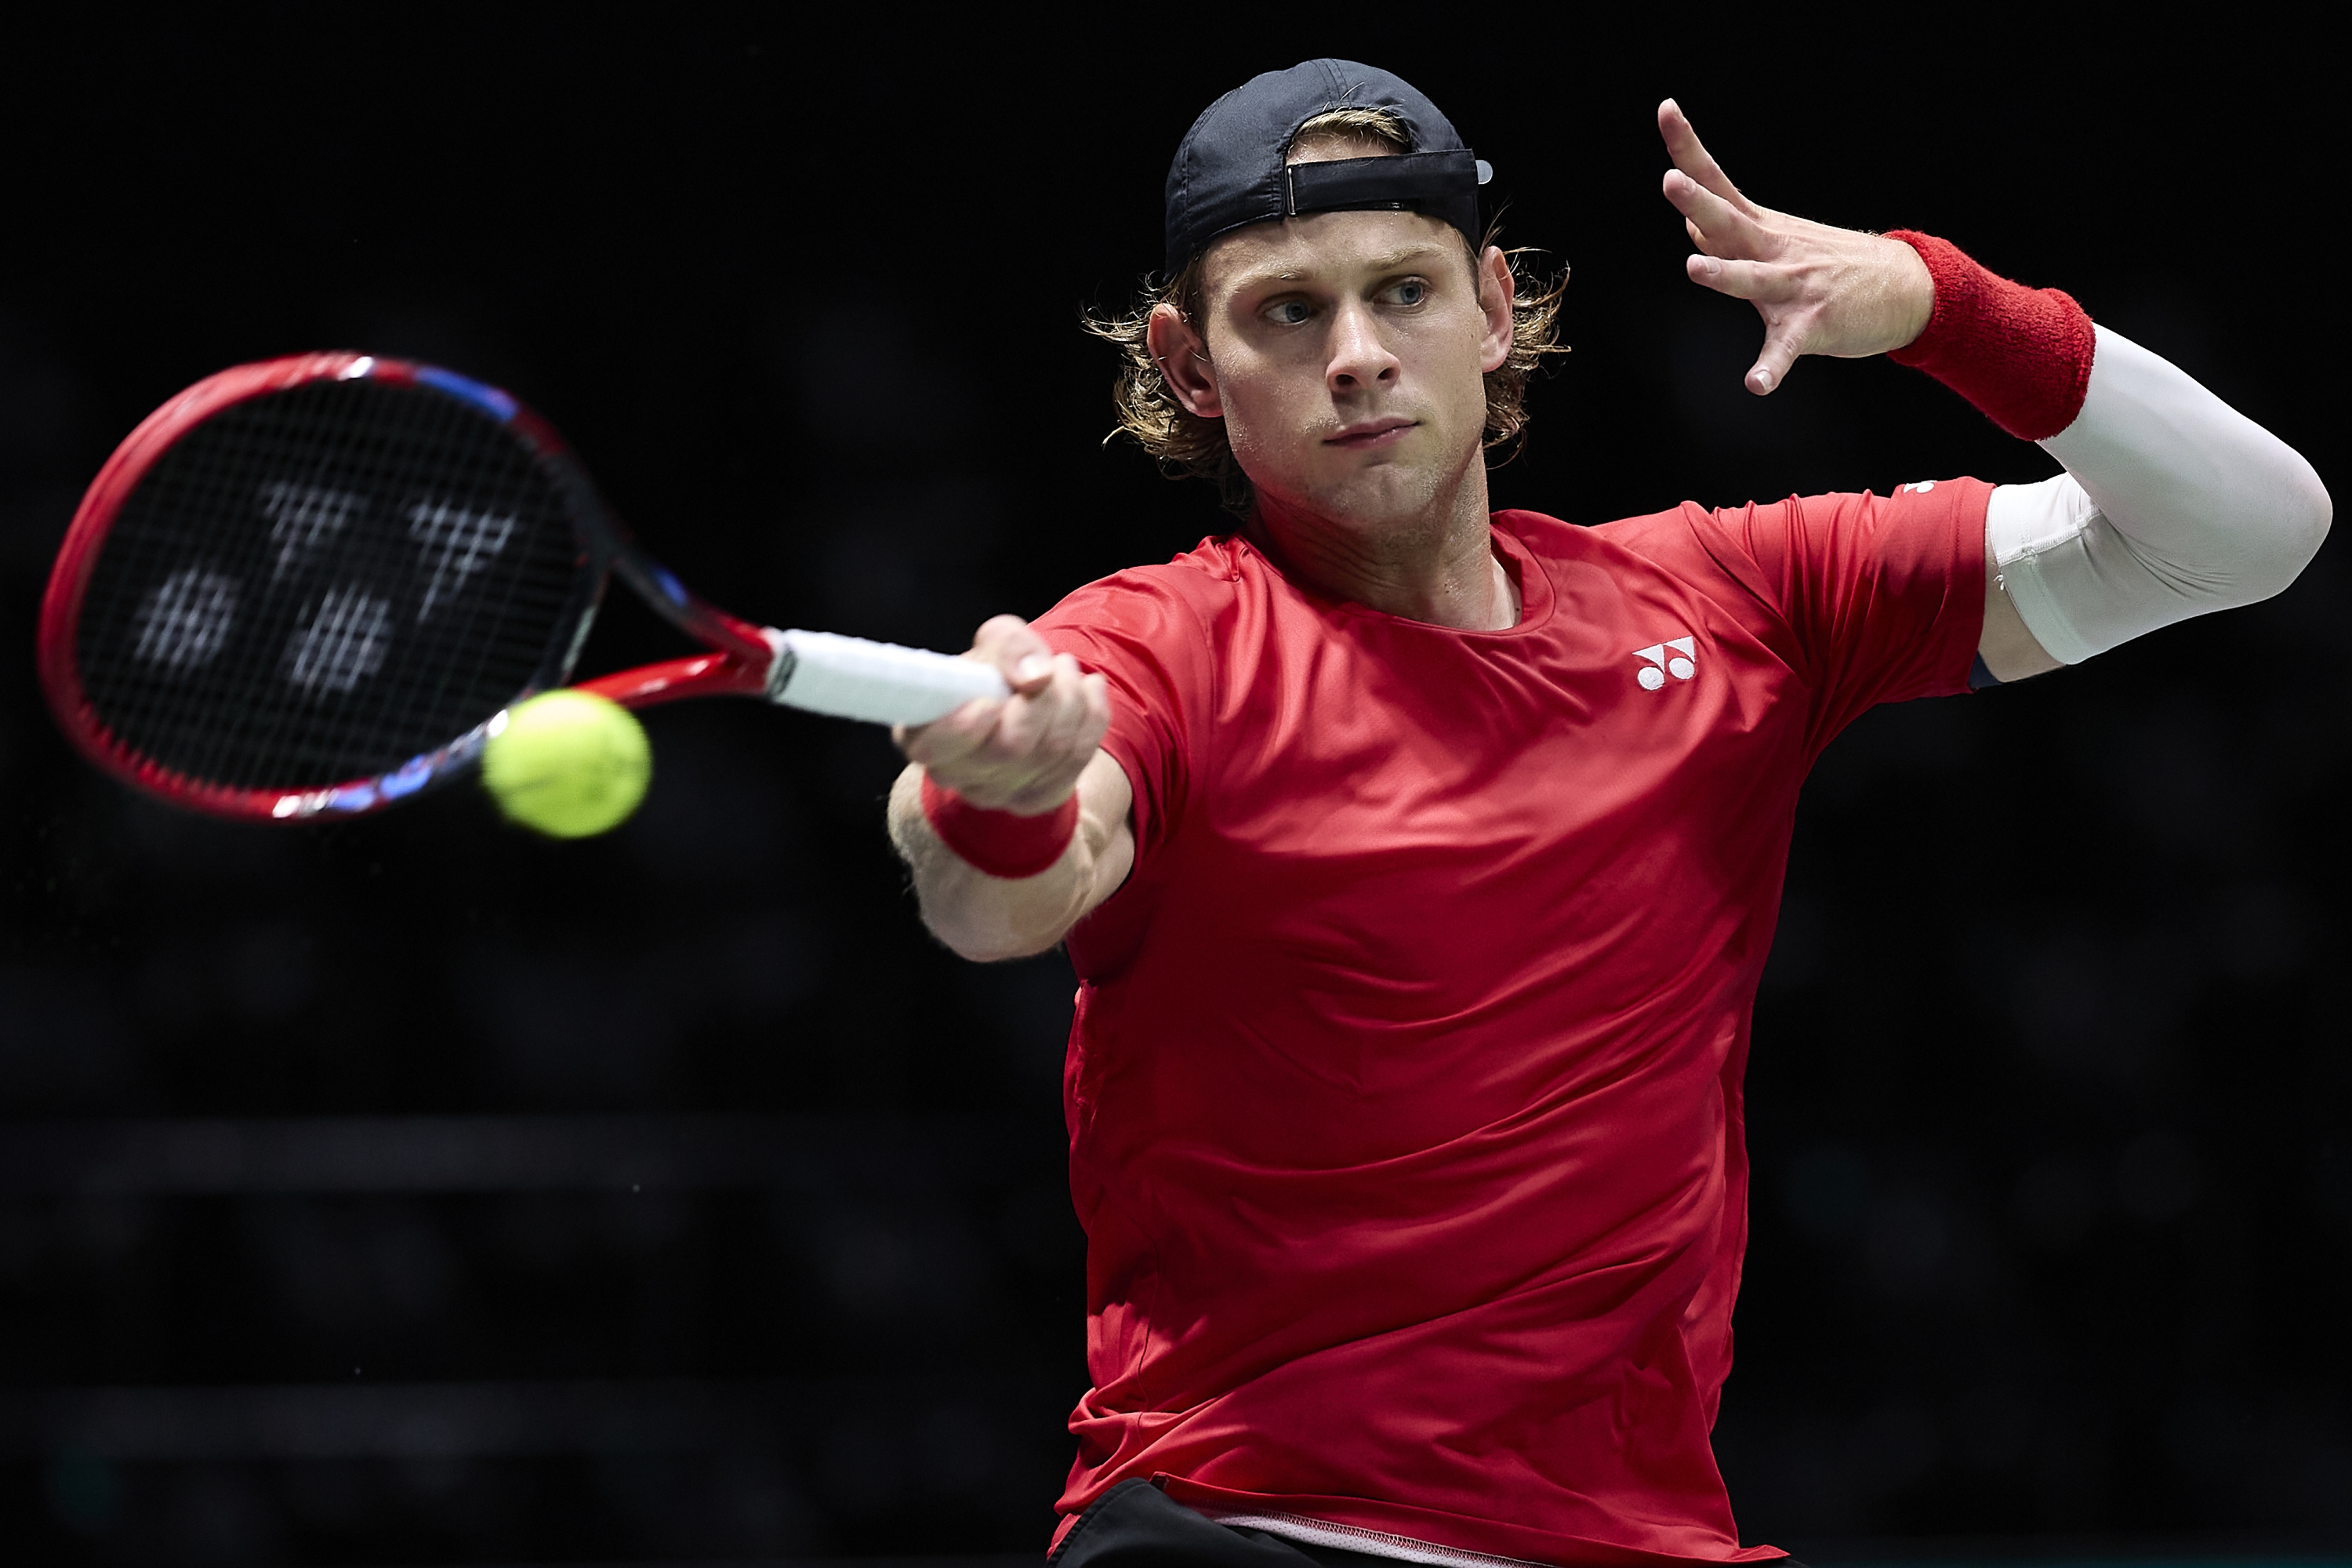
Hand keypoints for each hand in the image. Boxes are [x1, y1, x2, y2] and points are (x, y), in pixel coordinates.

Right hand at [893, 615, 1108, 814]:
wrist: (1016, 706)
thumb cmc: (991, 675)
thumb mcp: (993, 643)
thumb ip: (1008, 645)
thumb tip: (1036, 676)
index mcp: (925, 736)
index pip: (937, 747)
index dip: (966, 726)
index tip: (990, 699)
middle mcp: (956, 774)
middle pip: (1011, 747)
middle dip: (1045, 697)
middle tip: (1054, 664)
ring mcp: (998, 794)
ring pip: (1052, 751)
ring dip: (1072, 699)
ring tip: (1068, 670)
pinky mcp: (1037, 799)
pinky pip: (1079, 758)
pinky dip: (1093, 716)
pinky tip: (1088, 692)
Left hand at [1658, 98, 1933, 394]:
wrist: (1905, 289)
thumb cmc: (1829, 265)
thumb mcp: (1778, 241)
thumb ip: (1732, 235)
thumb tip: (1691, 225)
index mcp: (1761, 228)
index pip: (1717, 182)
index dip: (1688, 149)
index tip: (1665, 108)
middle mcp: (1774, 250)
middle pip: (1728, 221)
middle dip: (1698, 202)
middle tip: (1670, 180)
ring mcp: (1794, 287)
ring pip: (1753, 279)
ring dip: (1724, 273)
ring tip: (1694, 266)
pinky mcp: (1812, 325)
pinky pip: (1785, 349)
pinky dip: (1770, 367)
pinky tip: (1755, 384)